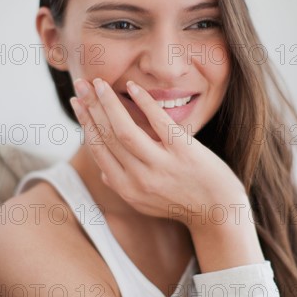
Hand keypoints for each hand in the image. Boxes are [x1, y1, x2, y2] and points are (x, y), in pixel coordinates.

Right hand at [70, 78, 248, 233]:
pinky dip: (144, 102)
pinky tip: (133, 87)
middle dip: (89, 108)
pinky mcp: (183, 152)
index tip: (77, 103)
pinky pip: (158, 122)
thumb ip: (123, 188)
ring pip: (125, 130)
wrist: (218, 213)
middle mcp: (139, 179)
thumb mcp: (146, 204)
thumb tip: (103, 173)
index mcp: (127, 189)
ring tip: (98, 82)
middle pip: (107, 137)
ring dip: (108, 104)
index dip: (85, 124)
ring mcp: (161, 165)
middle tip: (80, 84)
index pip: (99, 150)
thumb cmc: (183, 205)